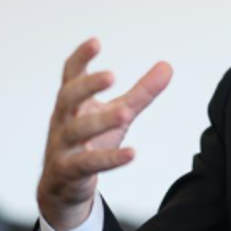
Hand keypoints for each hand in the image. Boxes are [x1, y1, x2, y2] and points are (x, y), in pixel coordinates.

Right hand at [37, 38, 172, 230]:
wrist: (62, 187)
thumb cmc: (89, 143)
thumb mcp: (116, 113)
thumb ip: (140, 93)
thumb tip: (167, 66)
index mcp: (72, 103)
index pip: (70, 75)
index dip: (81, 58)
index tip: (96, 42)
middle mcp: (63, 121)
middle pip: (68, 98)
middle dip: (87, 85)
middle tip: (111, 76)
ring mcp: (62, 146)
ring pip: (75, 131)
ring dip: (100, 122)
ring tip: (124, 114)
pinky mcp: (68, 171)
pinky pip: (87, 164)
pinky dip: (108, 159)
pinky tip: (131, 154)